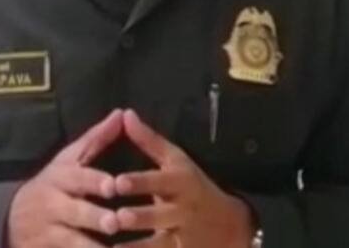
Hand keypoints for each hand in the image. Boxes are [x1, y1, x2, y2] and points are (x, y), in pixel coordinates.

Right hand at [6, 109, 123, 247]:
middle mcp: (54, 204)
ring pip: (72, 240)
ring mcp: (50, 230)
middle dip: (94, 217)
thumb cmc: (53, 184)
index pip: (78, 178)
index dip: (94, 181)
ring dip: (91, 247)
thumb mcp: (69, 160)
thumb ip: (96, 139)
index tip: (113, 186)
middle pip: (75, 211)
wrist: (11, 218)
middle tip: (114, 222)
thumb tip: (121, 113)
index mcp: (61, 177)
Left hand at [113, 111, 253, 247]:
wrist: (230, 224)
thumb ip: (148, 140)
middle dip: (139, 217)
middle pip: (159, 214)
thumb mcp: (176, 160)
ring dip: (136, 247)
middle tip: (117, 217)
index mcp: (179, 183)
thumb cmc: (193, 185)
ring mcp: (183, 236)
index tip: (117, 182)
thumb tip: (125, 114)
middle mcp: (182, 210)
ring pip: (158, 244)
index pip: (158, 181)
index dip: (138, 182)